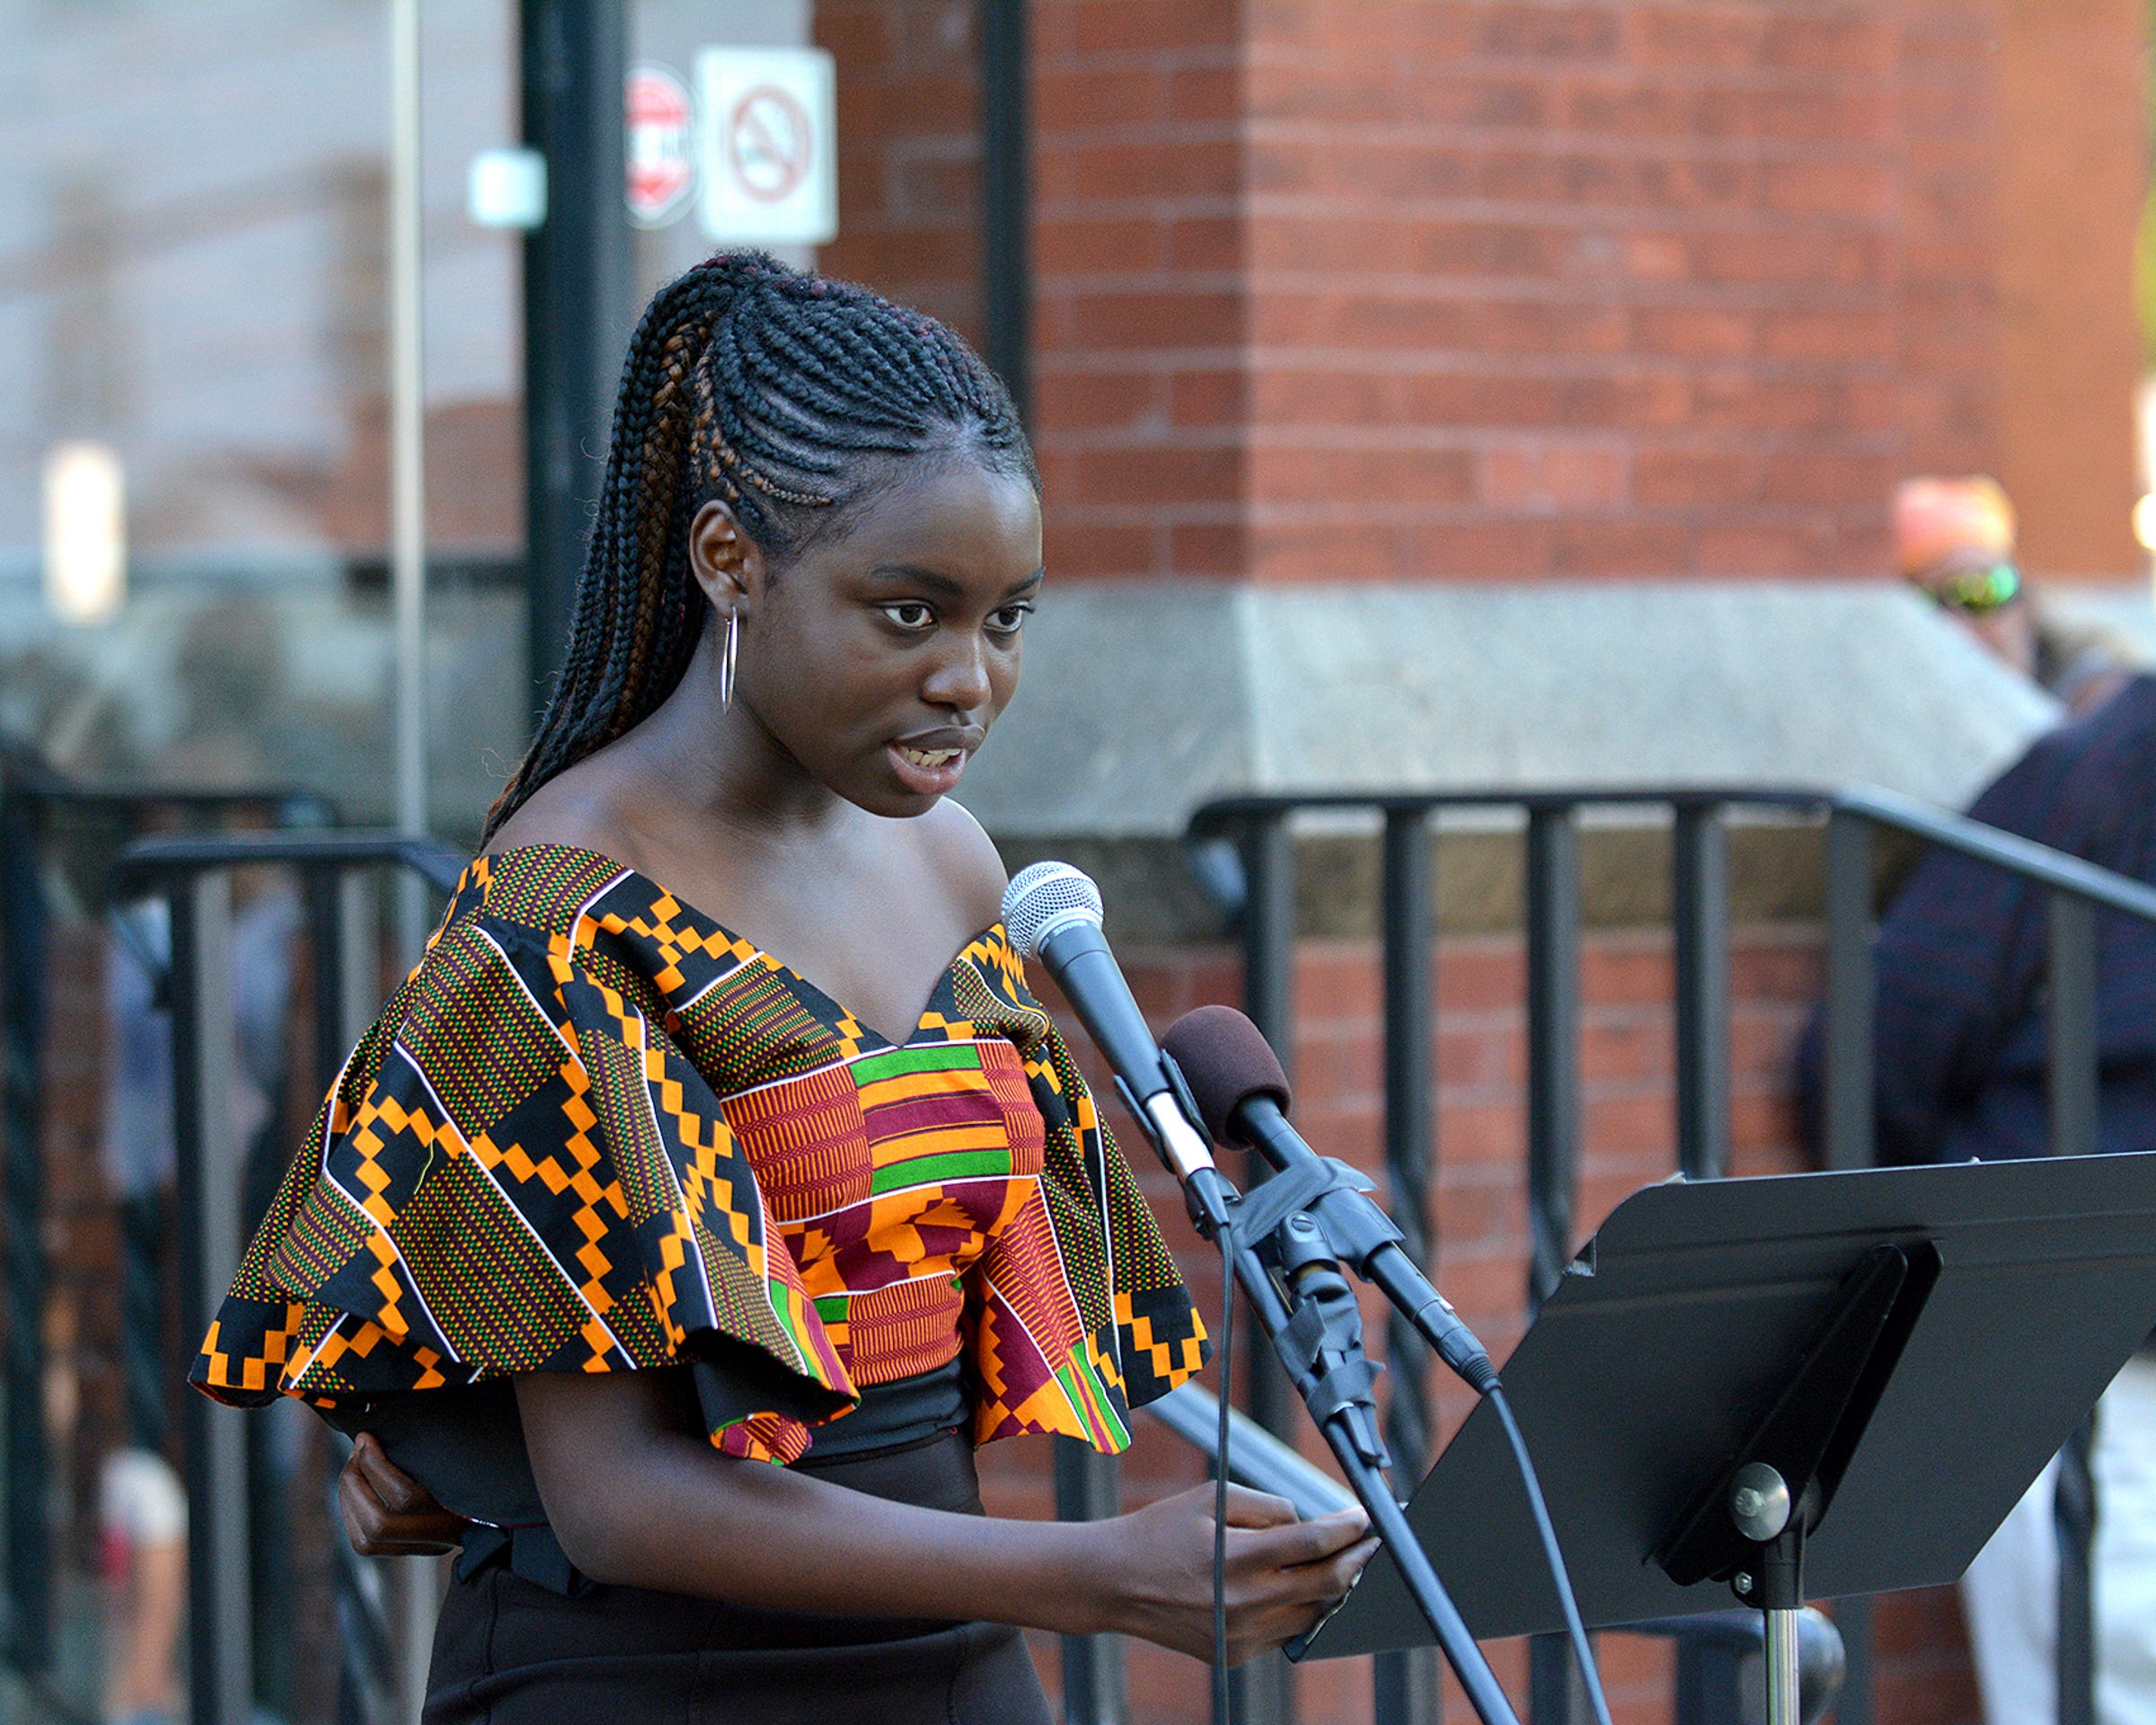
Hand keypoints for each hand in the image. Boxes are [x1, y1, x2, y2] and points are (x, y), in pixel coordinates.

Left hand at [338, 1433, 466, 1555]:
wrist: (496, 1505)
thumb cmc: (478, 1464)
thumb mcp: (462, 1451)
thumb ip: (433, 1445)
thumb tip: (379, 1432)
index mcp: (462, 1507)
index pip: (407, 1499)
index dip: (376, 1466)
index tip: (367, 1437)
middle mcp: (442, 1536)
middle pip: (380, 1524)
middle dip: (356, 1483)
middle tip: (356, 1452)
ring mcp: (423, 1549)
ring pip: (367, 1540)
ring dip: (349, 1498)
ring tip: (354, 1466)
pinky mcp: (404, 1552)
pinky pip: (364, 1544)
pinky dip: (350, 1513)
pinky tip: (354, 1488)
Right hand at [1093, 1483, 1377, 1664]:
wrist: (1113, 1582)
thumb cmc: (1161, 1530)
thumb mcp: (1211, 1497)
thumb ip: (1267, 1508)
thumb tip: (1310, 1524)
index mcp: (1237, 1558)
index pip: (1313, 1544)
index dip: (1348, 1530)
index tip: (1364, 1518)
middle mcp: (1243, 1603)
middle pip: (1325, 1585)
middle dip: (1355, 1561)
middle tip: (1369, 1544)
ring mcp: (1240, 1635)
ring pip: (1311, 1614)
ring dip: (1331, 1589)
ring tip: (1338, 1563)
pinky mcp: (1234, 1655)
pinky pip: (1284, 1632)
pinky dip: (1297, 1609)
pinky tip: (1294, 1587)